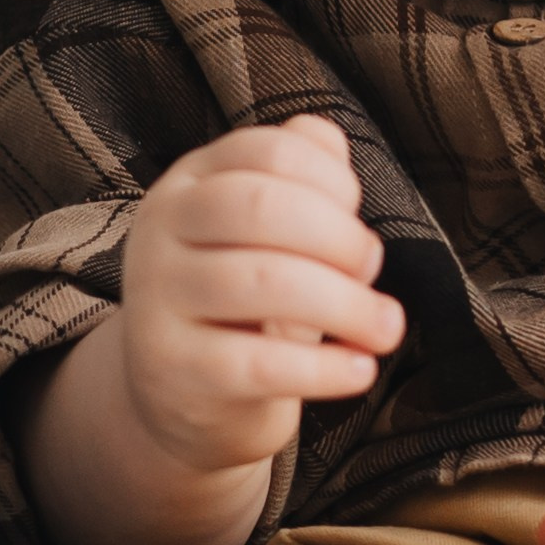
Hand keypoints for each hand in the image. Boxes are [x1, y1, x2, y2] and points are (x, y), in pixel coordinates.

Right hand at [116, 115, 403, 479]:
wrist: (182, 394)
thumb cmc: (246, 297)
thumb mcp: (271, 231)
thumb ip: (305, 177)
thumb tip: (334, 150)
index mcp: (191, 180)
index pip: (269, 151)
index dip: (331, 179)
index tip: (357, 215)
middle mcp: (162, 229)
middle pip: (259, 207)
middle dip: (338, 236)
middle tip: (372, 268)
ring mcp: (158, 298)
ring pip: (261, 282)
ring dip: (345, 304)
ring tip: (386, 327)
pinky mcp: (171, 369)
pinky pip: (257, 363)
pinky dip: (323, 368)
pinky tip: (360, 369)